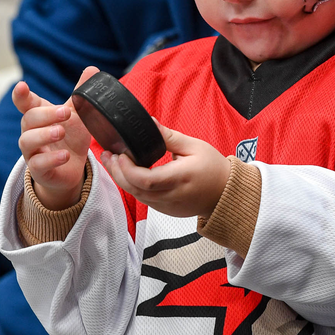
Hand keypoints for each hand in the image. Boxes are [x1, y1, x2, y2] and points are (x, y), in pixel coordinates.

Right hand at [12, 67, 98, 209]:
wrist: (72, 168)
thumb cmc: (71, 136)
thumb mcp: (79, 114)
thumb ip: (81, 93)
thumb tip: (92, 69)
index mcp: (40, 115)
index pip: (25, 103)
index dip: (21, 95)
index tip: (21, 86)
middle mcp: (31, 132)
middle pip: (28, 119)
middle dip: (46, 114)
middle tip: (66, 112)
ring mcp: (33, 151)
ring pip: (27, 141)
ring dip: (44, 135)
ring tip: (61, 132)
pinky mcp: (39, 170)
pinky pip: (38, 164)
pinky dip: (51, 159)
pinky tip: (64, 155)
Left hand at [101, 123, 230, 218]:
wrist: (226, 193)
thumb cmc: (213, 168)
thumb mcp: (194, 146)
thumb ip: (168, 137)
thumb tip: (149, 123)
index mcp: (180, 179)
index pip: (146, 180)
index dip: (128, 169)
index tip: (120, 154)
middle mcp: (171, 196)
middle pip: (135, 189)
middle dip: (117, 172)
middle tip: (108, 155)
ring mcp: (167, 206)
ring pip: (136, 196)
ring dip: (122, 179)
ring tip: (112, 161)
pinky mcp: (165, 210)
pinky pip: (143, 199)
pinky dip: (132, 186)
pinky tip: (126, 173)